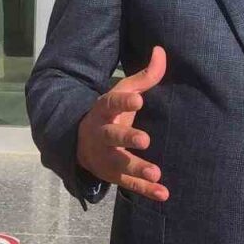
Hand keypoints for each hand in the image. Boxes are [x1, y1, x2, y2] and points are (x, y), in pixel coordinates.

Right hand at [76, 46, 168, 201]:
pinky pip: (130, 185)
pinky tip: (163, 193)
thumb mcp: (122, 92)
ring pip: (120, 164)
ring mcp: (106, 157)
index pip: (112, 104)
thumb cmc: (111, 113)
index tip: (138, 99)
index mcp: (103, 110)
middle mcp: (102, 135)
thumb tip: (161, 50)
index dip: (124, 102)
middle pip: (112, 137)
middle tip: (145, 140)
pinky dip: (145, 190)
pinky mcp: (114, 176)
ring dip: (137, 169)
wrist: (81, 144)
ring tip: (155, 172)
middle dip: (127, 139)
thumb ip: (144, 76)